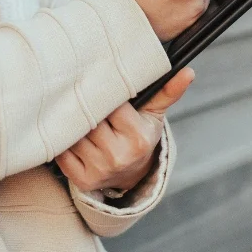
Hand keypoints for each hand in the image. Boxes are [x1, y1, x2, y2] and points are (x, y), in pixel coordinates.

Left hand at [55, 67, 194, 194]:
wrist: (131, 175)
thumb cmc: (139, 136)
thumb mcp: (153, 115)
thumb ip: (167, 92)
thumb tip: (188, 72)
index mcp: (138, 137)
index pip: (112, 106)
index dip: (103, 95)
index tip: (100, 87)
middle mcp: (118, 156)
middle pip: (90, 120)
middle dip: (86, 109)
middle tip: (83, 99)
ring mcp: (99, 169)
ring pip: (74, 134)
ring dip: (72, 124)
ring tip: (77, 117)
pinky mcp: (82, 179)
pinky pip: (62, 152)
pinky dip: (64, 141)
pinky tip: (71, 135)